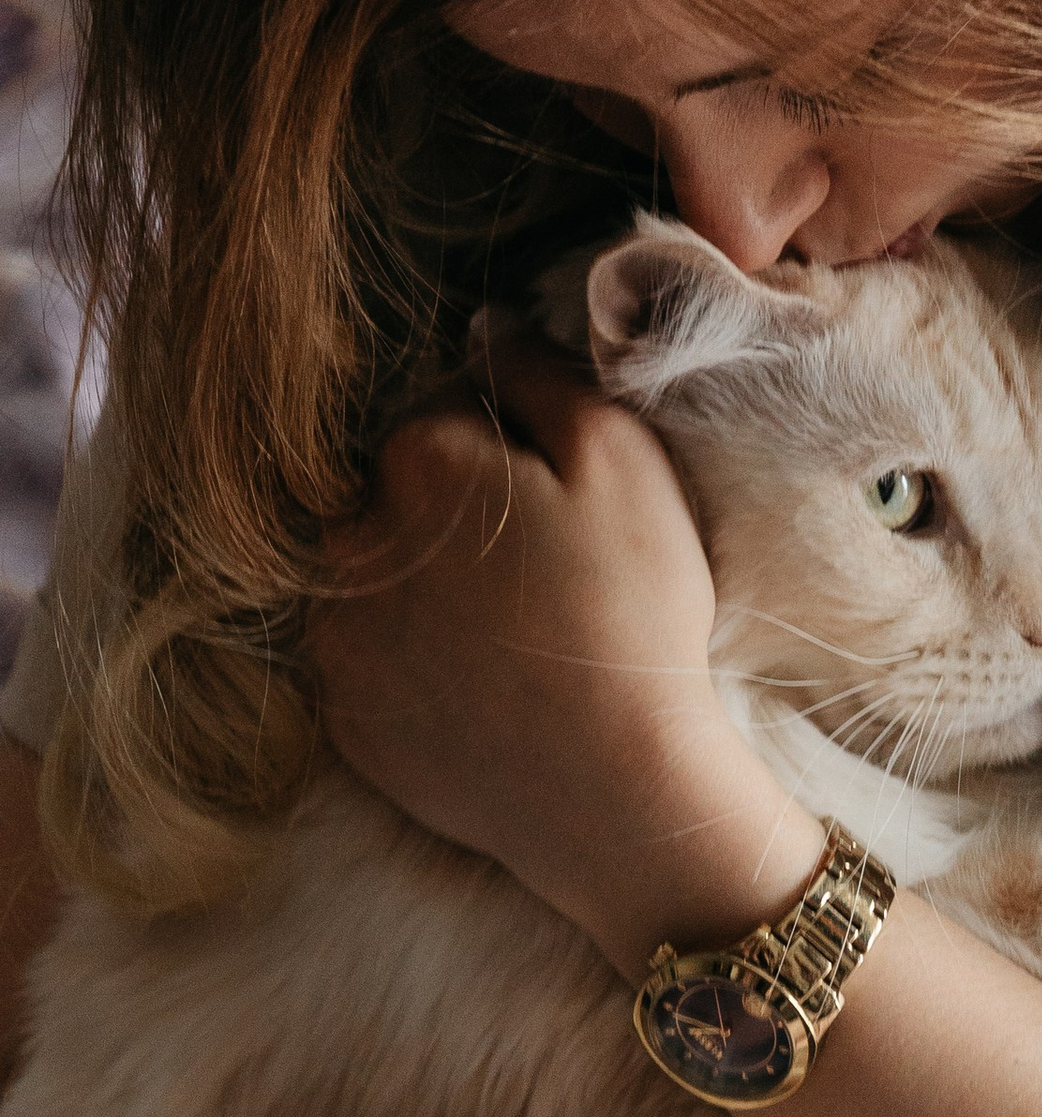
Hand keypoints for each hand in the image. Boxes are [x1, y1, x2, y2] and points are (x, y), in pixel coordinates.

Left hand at [310, 346, 820, 972]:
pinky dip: (412, 671)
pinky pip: (369, 668)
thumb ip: (543, 376)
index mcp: (415, 461)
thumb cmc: (631, 614)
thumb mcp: (625, 461)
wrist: (613, 788)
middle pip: (391, 501)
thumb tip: (483, 328)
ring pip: (371, 583)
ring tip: (508, 641)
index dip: (503, 457)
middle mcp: (347, 540)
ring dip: (422, 594)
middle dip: (448, 523)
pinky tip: (481, 692)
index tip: (557, 508)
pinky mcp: (343, 720)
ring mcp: (335, 638)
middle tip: (536, 579)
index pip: (436, 420)